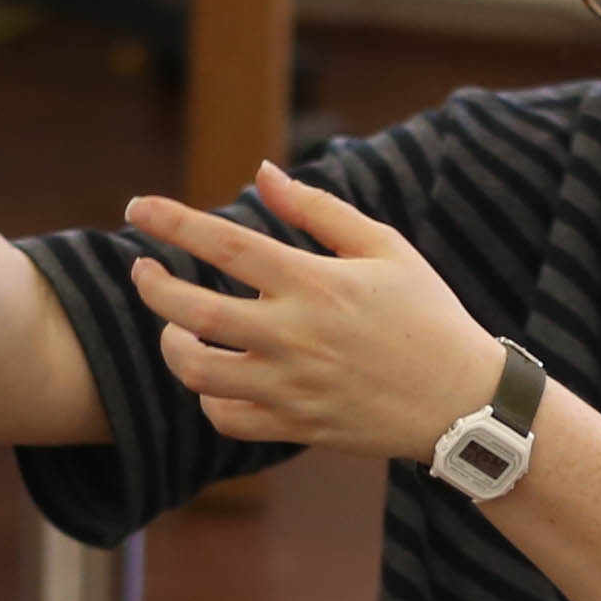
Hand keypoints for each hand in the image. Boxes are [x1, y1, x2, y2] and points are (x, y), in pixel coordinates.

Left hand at [120, 163, 498, 462]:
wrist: (462, 401)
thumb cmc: (426, 315)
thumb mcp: (384, 247)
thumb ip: (318, 209)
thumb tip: (262, 173)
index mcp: (316, 284)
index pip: (226, 245)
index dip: (172, 222)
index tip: (137, 207)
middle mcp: (295, 337)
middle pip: (193, 313)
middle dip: (153, 288)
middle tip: (143, 270)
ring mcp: (292, 387)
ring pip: (198, 373)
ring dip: (172, 346)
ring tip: (174, 327)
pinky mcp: (296, 426)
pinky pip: (226, 418)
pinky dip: (207, 397)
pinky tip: (213, 375)